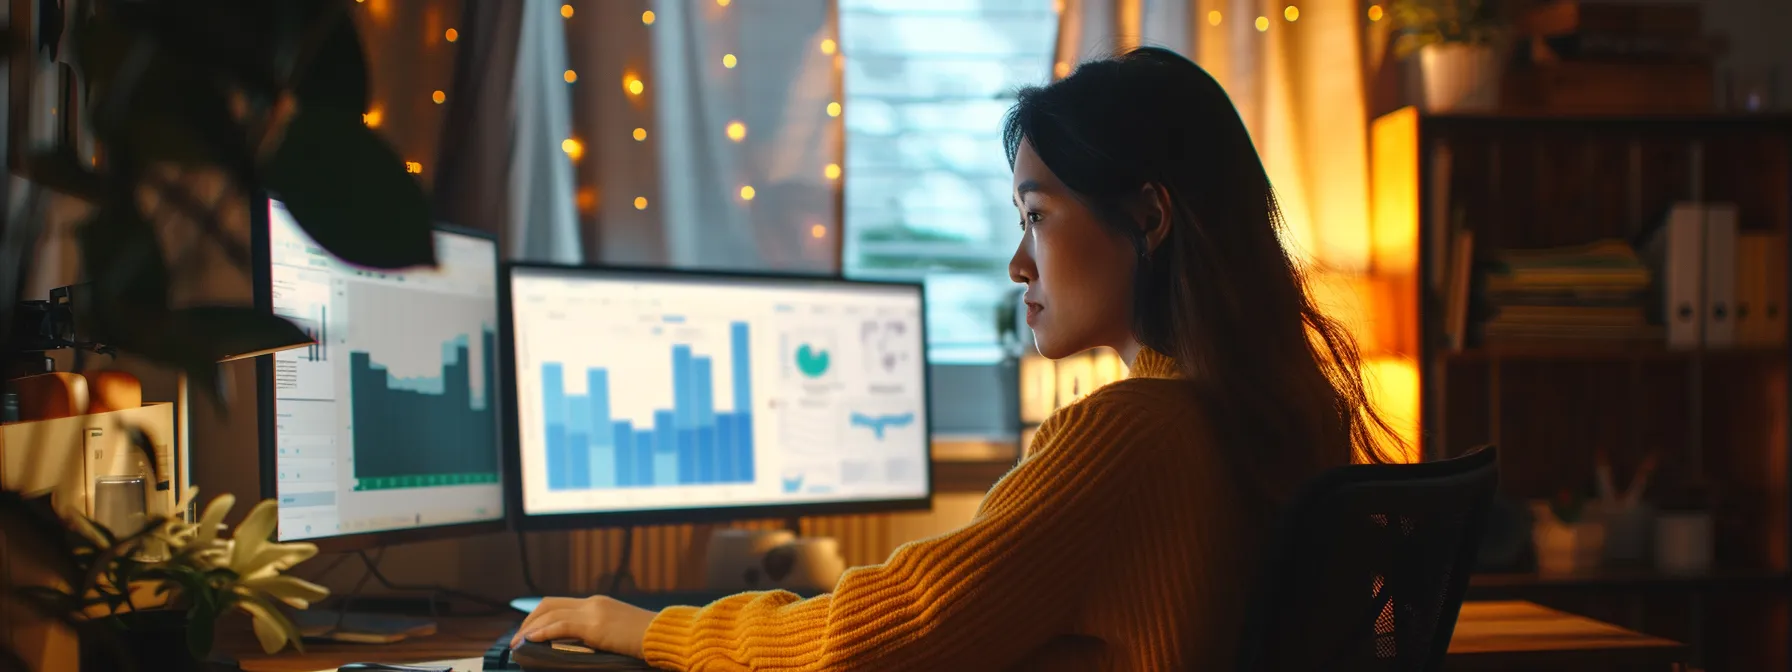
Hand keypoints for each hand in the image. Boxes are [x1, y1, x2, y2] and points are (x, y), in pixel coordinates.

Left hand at [510, 595, 657, 659]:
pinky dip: (542, 632)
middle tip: (517, 639)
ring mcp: (594, 611)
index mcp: (598, 603)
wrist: (665, 635)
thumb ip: (598, 634)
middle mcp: (593, 602)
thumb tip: (578, 647)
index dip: (539, 616)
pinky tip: (531, 640)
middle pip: (549, 604)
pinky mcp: (595, 625)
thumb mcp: (618, 633)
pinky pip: (561, 625)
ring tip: (517, 644)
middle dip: (528, 620)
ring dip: (529, 628)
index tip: (528, 631)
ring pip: (550, 613)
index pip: (560, 603)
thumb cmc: (647, 639)